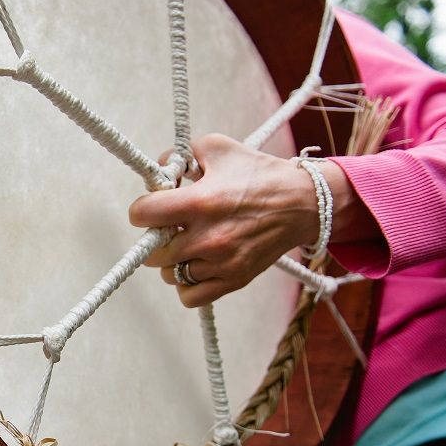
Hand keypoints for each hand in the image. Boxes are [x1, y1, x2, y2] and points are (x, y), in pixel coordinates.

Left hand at [129, 134, 322, 307]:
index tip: (153, 207)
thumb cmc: (259, 173)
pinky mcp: (233, 280)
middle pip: (153, 250)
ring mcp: (221, 263)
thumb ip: (181, 156)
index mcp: (200, 202)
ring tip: (188, 244)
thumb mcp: (218, 148)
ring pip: (169, 274)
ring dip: (172, 260)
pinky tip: (196, 266)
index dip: (142, 209)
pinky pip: (190, 296)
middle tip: (171, 227)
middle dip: (156, 236)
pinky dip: (187, 285)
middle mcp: (208, 237)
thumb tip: (159, 170)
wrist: (304, 204)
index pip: (143, 214)